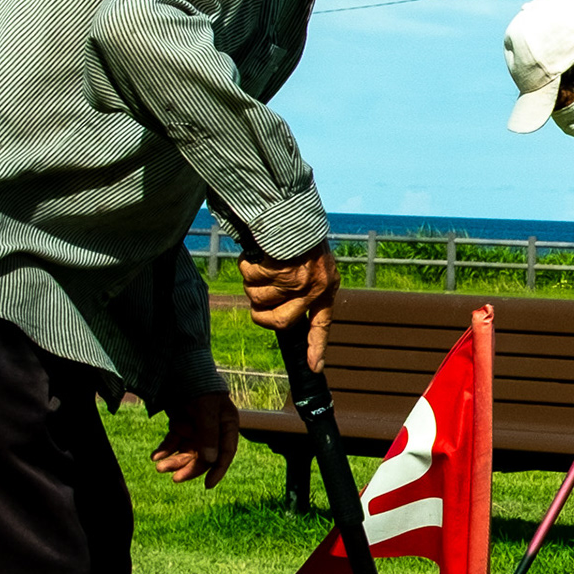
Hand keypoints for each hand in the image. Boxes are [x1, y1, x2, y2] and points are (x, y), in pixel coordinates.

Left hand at [152, 391, 239, 488]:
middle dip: (189, 467)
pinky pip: (173, 443)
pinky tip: (155, 456)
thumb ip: (208, 435)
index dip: (218, 470)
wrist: (178, 366)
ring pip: (186, 452)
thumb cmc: (199, 385)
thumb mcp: (206, 409)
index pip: (226, 452)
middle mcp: (213, 430)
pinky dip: (165, 450)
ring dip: (174, 460)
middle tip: (174, 478)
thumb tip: (211, 462)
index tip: (208, 484)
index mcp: (227, 425)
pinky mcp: (180, 425)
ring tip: (159, 466)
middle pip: (204, 456)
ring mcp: (196, 428)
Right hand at [240, 244, 339, 371]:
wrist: (296, 205)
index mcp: (326, 288)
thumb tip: (277, 315)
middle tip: (256, 302)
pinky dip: (247, 265)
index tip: (314, 368)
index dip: (316, 347)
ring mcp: (298, 279)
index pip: (322, 324)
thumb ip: (304, 288)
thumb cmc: (300, 234)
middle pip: (279, 321)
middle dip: (260, 314)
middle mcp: (315, 287)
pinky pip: (252, 276)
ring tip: (261, 264)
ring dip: (252, 281)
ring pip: (259, 297)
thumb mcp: (314, 263)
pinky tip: (257, 252)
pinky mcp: (281, 267)